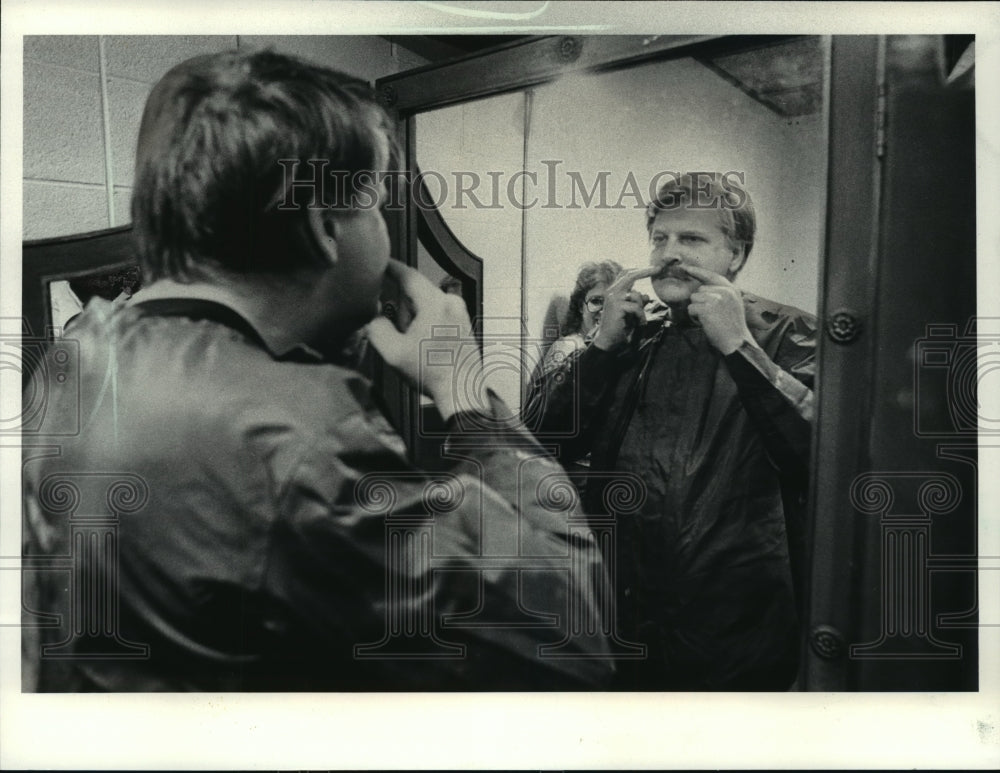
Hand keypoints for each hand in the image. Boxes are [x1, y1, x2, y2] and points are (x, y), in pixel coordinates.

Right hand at [366, 261, 484, 421]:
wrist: (462, 392)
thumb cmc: (433, 373)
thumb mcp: (393, 353)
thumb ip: (376, 328)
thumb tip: (374, 316)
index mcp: (436, 303)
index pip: (408, 274)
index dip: (390, 268)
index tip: (379, 263)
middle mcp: (452, 302)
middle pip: (416, 293)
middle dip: (402, 310)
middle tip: (401, 336)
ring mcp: (460, 312)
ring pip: (426, 305)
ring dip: (414, 320)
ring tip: (416, 346)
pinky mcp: (463, 323)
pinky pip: (437, 315)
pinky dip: (426, 326)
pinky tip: (427, 348)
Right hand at [591, 266, 656, 350]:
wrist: (608, 340)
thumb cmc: (619, 325)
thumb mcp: (632, 311)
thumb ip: (638, 302)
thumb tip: (646, 295)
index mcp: (613, 291)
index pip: (625, 274)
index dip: (639, 269)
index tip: (653, 268)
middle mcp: (611, 291)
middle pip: (630, 275)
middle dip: (645, 271)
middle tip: (658, 268)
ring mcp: (613, 298)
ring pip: (636, 295)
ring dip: (642, 308)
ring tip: (640, 319)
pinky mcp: (616, 306)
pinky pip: (636, 307)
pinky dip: (641, 316)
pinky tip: (640, 324)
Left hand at [683, 264, 754, 353]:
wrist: (737, 342)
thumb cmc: (732, 326)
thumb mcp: (733, 305)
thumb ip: (721, 294)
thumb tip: (701, 288)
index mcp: (732, 290)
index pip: (712, 276)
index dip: (699, 272)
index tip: (686, 268)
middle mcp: (725, 292)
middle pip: (700, 290)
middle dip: (700, 302)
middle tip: (712, 315)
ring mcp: (716, 299)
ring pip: (694, 299)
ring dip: (697, 310)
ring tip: (710, 319)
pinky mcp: (707, 308)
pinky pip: (691, 309)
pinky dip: (694, 317)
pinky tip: (705, 323)